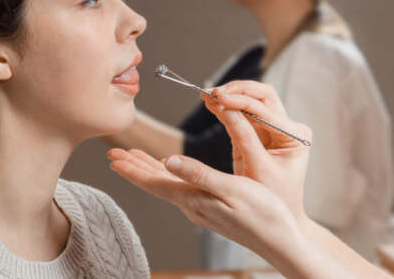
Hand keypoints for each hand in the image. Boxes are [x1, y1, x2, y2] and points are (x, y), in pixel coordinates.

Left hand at [107, 148, 301, 257]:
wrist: (280, 240)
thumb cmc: (262, 213)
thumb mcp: (231, 189)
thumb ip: (198, 175)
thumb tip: (167, 161)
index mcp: (193, 198)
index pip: (154, 182)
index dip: (132, 169)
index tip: (112, 157)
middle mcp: (192, 205)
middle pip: (155, 184)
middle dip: (134, 167)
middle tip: (113, 153)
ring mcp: (201, 208)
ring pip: (166, 185)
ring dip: (148, 170)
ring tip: (134, 158)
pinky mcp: (211, 208)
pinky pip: (180, 188)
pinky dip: (168, 175)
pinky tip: (169, 170)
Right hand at [204, 80, 310, 221]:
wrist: (280, 218)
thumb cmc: (275, 199)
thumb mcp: (258, 169)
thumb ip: (242, 137)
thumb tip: (223, 107)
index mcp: (295, 135)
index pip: (265, 109)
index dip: (240, 101)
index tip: (218, 97)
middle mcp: (287, 127)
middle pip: (262, 96)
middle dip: (237, 91)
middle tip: (213, 92)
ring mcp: (273, 129)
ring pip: (252, 101)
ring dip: (230, 96)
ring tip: (207, 95)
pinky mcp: (257, 134)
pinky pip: (241, 115)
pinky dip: (226, 108)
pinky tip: (211, 104)